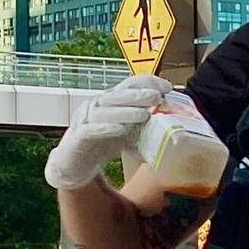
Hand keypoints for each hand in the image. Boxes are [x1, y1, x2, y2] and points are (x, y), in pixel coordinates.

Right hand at [44, 75, 176, 189]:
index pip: (128, 85)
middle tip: (157, 97)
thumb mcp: (128, 135)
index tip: (167, 87)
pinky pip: (90, 130)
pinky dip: (105, 128)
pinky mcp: (77, 138)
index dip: (147, 82)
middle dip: (138, 95)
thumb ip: (145, 128)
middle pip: (116, 95)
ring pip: (104, 111)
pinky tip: (119, 129)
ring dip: (125, 111)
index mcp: (110, 102)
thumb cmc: (102, 145)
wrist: (74, 166)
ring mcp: (84, 121)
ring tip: (145, 114)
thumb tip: (173, 128)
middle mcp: (96, 106)